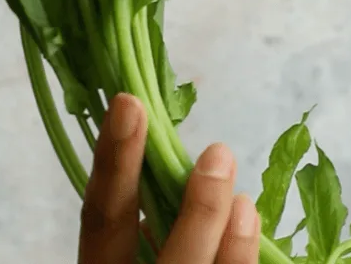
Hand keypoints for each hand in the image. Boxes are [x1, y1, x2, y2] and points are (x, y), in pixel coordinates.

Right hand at [79, 94, 259, 263]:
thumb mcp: (130, 259)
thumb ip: (146, 231)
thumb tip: (174, 175)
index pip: (100, 220)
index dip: (113, 161)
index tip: (130, 103)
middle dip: (196, 213)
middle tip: (220, 154)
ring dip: (234, 253)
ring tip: (246, 203)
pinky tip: (250, 235)